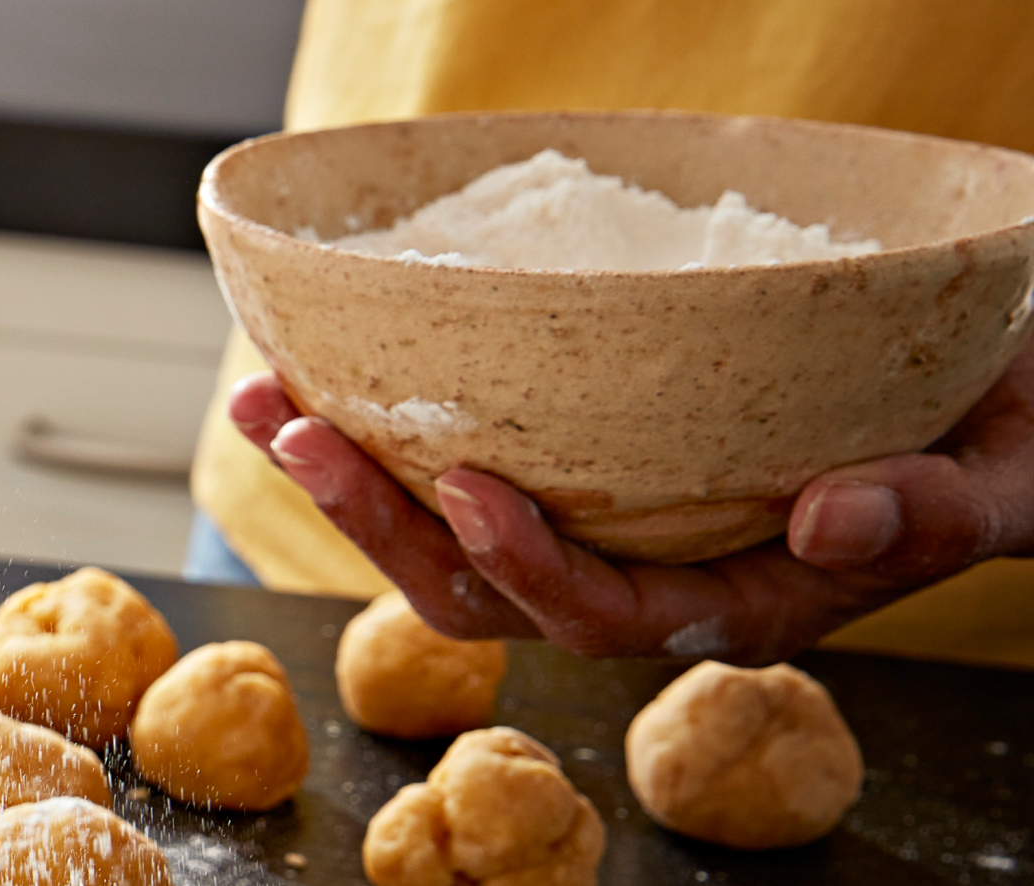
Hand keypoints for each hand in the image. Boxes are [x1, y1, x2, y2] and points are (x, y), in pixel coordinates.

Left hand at [225, 343, 1033, 664]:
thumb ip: (935, 509)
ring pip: (444, 550)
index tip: (468, 490)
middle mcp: (649, 587)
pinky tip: (312, 384)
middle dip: (381, 524)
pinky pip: (454, 486)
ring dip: (347, 485)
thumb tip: (833, 516)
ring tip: (268, 406)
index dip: (529, 567)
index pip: (604, 617)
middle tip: (305, 436)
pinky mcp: (576, 483)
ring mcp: (603, 540)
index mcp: (735, 606)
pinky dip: (378, 441)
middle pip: (484, 597)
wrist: (1002, 414)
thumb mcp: (1003, 475)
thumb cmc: (996, 443)